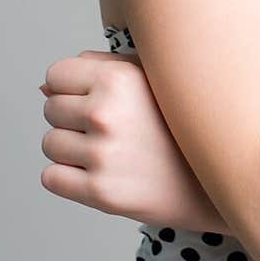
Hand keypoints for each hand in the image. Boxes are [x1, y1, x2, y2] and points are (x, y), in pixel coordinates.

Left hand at [39, 50, 221, 230]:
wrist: (215, 179)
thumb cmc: (181, 123)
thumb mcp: (151, 77)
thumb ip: (100, 68)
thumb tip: (44, 88)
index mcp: (118, 78)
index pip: (55, 75)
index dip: (71, 86)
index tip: (92, 97)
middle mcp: (107, 113)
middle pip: (50, 109)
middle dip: (72, 117)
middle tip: (109, 128)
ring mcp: (102, 155)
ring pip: (49, 143)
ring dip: (70, 148)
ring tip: (108, 150)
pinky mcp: (100, 192)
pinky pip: (51, 177)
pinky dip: (68, 177)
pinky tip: (100, 172)